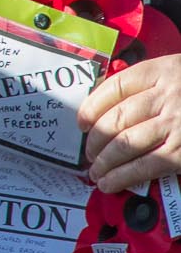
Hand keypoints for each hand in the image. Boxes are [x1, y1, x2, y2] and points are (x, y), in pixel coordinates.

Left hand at [83, 54, 180, 192]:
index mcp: (163, 71)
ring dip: (104, 162)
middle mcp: (168, 96)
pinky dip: (123, 176)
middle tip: (87, 154)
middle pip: (116, 118)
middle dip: (95, 140)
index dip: (91, 106)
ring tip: (95, 173)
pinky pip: (147, 165)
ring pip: (125, 143)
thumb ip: (150, 86)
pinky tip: (111, 182)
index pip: (115, 87)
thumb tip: (108, 110)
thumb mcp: (179, 74)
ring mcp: (177, 125)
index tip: (80, 122)